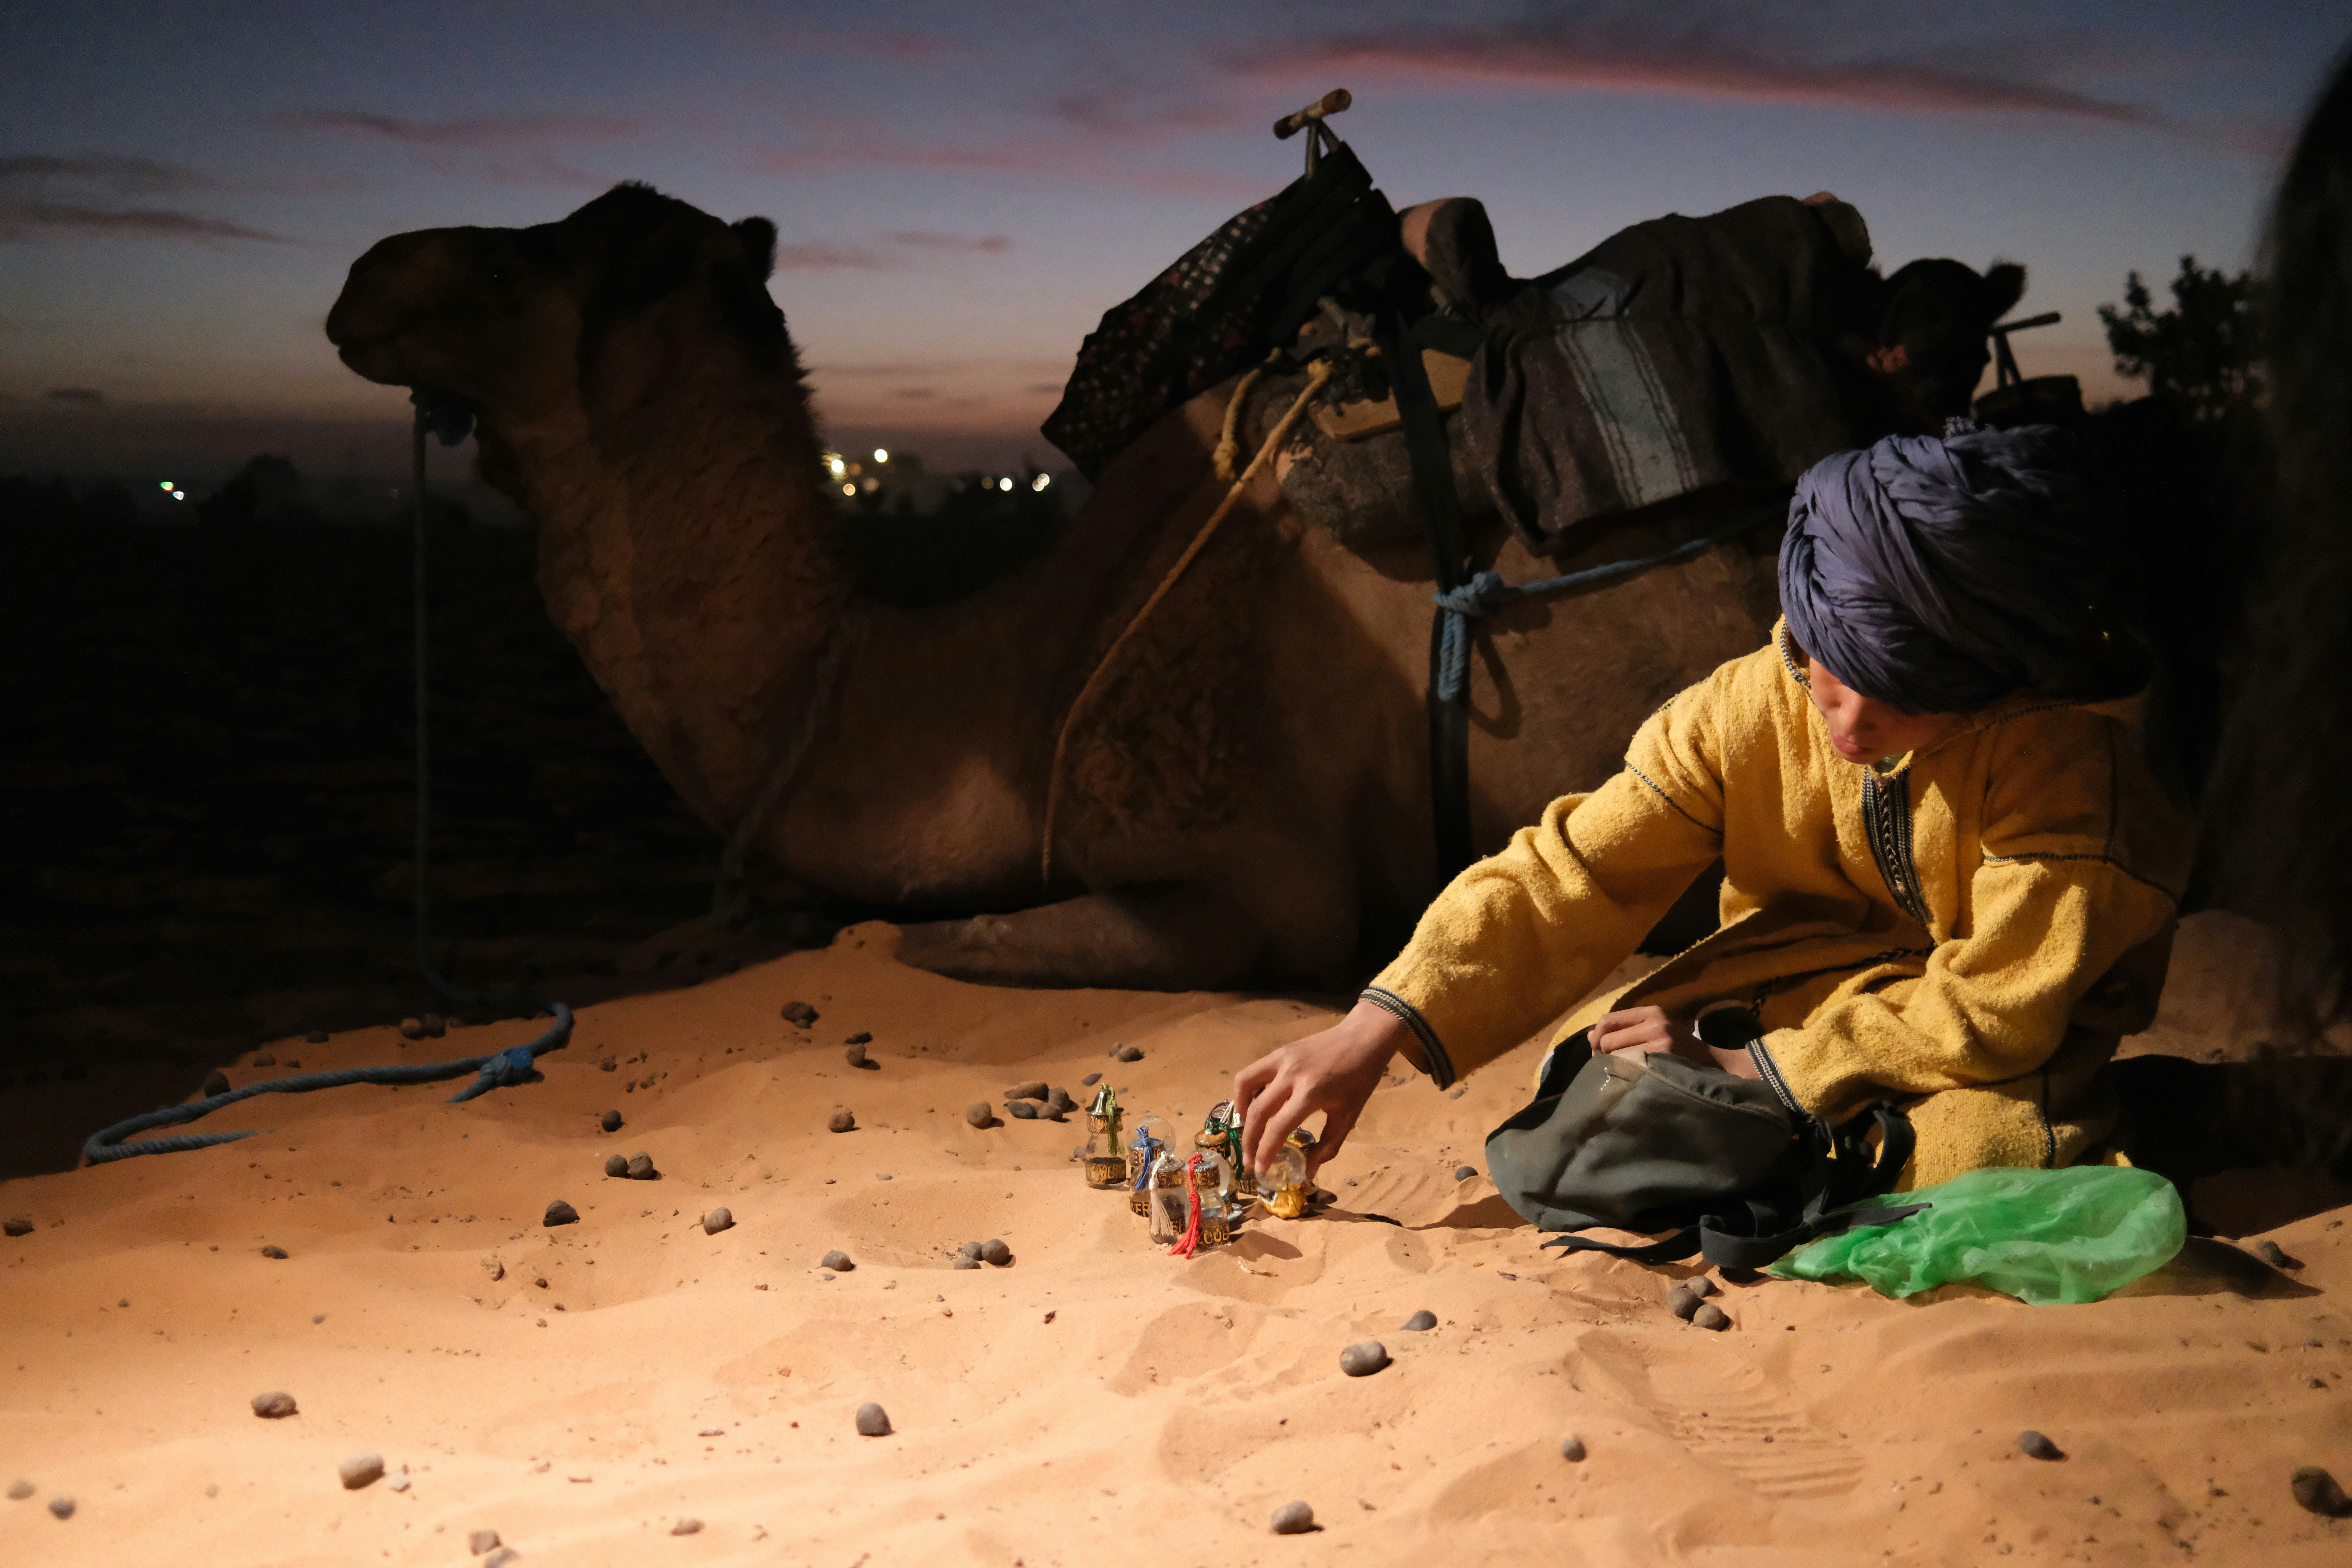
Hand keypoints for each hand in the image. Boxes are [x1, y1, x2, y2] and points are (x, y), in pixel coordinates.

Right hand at [1232, 1001, 1408, 1178]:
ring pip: (1245, 1083)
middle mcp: (1291, 1075)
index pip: (1279, 1128)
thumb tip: (1308, 1173)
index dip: (1265, 1152)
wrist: (1363, 1038)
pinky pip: (1253, 1071)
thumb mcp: (1348, 1115)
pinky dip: (1247, 1090)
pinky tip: (1255, 1103)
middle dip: (1249, 1140)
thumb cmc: (1360, 1079)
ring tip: (1247, 1128)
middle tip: (1248, 1159)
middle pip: (1257, 1110)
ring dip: (1242, 1110)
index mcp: (1311, 1093)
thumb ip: (1328, 1146)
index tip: (1259, 1169)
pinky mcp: (1279, 1051)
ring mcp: (1282, 1059)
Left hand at [1588, 1004, 1759, 1078]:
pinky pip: (1630, 1068)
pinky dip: (1626, 1075)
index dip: (1597, 1037)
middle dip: (1604, 1055)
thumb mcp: (1652, 1030)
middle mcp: (1655, 1023)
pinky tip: (1632, 1080)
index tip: (1598, 1051)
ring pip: (1616, 1056)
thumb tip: (1589, 1036)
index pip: (1608, 1020)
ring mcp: (1661, 1042)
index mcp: (1652, 1012)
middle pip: (1608, 1040)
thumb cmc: (1678, 1049)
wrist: (1713, 1063)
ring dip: (1615, 1067)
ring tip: (1625, 1073)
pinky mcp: (1664, 1060)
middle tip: (1611, 1066)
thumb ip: (1622, 1030)